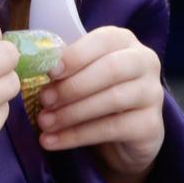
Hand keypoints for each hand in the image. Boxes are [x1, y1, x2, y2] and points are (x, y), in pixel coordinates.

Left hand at [35, 26, 165, 182]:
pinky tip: (53, 141)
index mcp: (124, 41)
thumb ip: (64, 66)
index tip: (49, 72)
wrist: (127, 133)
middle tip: (43, 100)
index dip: (75, 56)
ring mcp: (152, 94)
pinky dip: (77, 136)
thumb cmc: (97, 92)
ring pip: (111, 100)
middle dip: (72, 86)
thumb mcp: (82, 73)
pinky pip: (111, 128)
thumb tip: (31, 67)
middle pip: (110, 70)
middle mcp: (145, 62)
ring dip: (71, 113)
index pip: (102, 41)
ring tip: (44, 123)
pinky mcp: (151, 125)